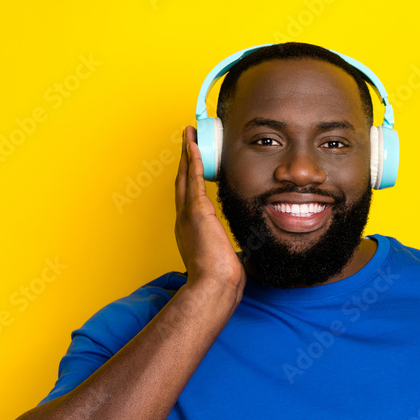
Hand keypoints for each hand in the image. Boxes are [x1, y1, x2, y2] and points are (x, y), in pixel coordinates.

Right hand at [174, 126, 245, 291]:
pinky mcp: (197, 212)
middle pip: (182, 181)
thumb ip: (224, 249)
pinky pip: (193, 179)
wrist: (214, 285)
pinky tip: (193, 145)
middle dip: (184, 159)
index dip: (188, 178)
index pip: (188, 198)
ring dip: (186, 153)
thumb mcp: (221, 258)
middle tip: (187, 140)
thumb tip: (237, 253)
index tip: (191, 164)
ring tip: (189, 133)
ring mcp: (188, 214)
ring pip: (185, 176)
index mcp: (189, 230)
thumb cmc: (219, 278)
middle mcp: (184, 219)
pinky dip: (193, 160)